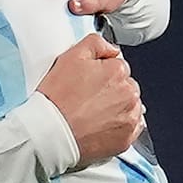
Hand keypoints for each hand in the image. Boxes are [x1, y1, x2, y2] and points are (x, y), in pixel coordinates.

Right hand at [36, 34, 142, 166]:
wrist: (52, 133)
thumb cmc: (58, 98)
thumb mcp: (70, 57)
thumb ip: (95, 43)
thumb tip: (111, 49)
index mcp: (117, 72)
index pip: (117, 66)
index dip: (100, 72)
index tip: (88, 81)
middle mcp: (129, 94)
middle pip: (125, 86)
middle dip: (111, 90)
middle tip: (87, 98)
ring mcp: (129, 118)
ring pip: (129, 107)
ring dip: (116, 107)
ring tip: (92, 113)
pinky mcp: (126, 139)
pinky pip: (130, 128)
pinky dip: (118, 126)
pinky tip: (99, 125)